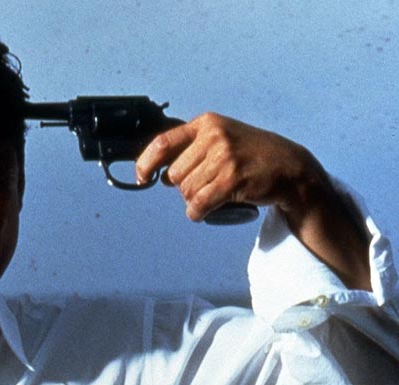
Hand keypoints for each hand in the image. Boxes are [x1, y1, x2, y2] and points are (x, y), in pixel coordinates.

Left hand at [136, 112, 370, 289]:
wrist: (292, 167)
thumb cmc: (252, 155)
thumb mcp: (223, 137)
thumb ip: (192, 146)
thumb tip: (157, 169)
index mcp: (207, 124)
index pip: (162, 143)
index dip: (145, 163)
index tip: (142, 177)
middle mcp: (214, 137)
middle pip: (174, 175)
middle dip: (184, 186)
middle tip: (206, 184)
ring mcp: (224, 158)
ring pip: (186, 191)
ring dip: (195, 200)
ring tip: (215, 193)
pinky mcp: (232, 179)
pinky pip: (198, 205)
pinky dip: (198, 213)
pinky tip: (205, 211)